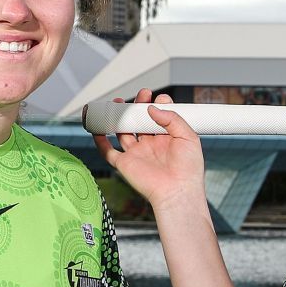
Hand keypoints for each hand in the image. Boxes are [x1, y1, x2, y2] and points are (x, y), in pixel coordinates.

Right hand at [91, 88, 206, 210]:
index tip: (159, 98)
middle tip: (142, 94)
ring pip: (122, 132)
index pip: (159, 118)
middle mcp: (151, 145)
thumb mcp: (188, 137)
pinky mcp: (125, 164)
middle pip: (139, 122)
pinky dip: (100, 140)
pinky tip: (96, 127)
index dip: (158, 106)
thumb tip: (152, 108)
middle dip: (138, 107)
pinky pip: (107, 151)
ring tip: (118, 102)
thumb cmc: (188, 170)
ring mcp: (137, 154)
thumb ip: (172, 119)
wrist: (178, 192)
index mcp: (167, 139)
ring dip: (118, 117)